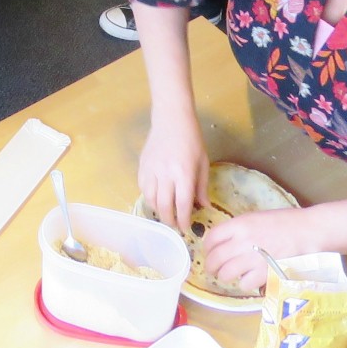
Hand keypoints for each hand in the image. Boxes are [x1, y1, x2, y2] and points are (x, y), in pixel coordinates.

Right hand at [136, 108, 207, 235]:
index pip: (182, 204)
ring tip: (167, 213)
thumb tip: (204, 207)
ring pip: (150, 200)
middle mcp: (165, 174)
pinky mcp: (141, 166)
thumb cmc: (191, 139)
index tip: (186, 229)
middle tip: (175, 226)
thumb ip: (202, 187)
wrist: (171, 119)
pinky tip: (157, 199)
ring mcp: (151, 170)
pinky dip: (149, 198)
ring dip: (159, 211)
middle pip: (164, 206)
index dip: (184, 220)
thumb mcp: (202, 162)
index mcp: (183, 173)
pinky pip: (143, 189)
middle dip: (170, 221)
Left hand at [201, 205, 328, 289]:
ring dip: (226, 276)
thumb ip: (239, 229)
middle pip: (215, 258)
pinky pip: (243, 284)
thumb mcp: (257, 218)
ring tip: (231, 276)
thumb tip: (225, 241)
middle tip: (214, 270)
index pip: (211, 238)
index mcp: (240, 224)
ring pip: (226, 274)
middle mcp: (242, 241)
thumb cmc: (286, 222)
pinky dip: (245, 283)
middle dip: (211, 266)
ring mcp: (252, 259)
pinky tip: (250, 279)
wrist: (309, 231)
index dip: (207, 248)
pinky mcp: (264, 274)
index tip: (209, 252)